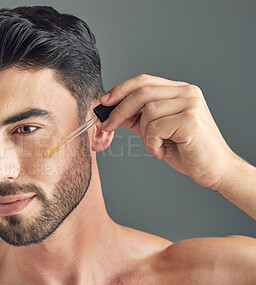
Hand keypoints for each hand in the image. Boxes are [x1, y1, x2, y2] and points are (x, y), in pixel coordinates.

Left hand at [99, 74, 236, 188]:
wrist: (215, 169)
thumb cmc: (187, 150)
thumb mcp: (156, 130)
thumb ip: (138, 118)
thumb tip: (112, 111)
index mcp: (179, 90)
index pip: (144, 80)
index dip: (120, 89)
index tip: (104, 102)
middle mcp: (187, 92)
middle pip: (142, 91)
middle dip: (119, 110)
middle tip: (108, 125)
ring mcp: (191, 104)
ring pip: (147, 112)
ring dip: (143, 133)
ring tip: (154, 144)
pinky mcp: (190, 120)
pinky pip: (155, 127)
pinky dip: (152, 142)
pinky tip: (161, 150)